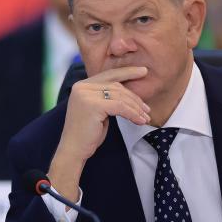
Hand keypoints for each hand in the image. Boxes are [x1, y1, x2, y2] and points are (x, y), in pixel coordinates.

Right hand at [48, 67, 149, 198]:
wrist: (73, 150)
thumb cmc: (88, 134)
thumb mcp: (99, 111)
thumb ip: (108, 98)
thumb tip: (129, 93)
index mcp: (82, 85)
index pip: (109, 75)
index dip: (127, 72)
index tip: (144, 71)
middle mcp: (81, 86)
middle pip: (116, 86)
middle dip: (135, 98)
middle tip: (147, 109)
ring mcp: (85, 95)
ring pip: (120, 97)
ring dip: (136, 108)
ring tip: (146, 117)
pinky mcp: (92, 105)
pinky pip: (120, 107)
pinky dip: (132, 114)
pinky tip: (140, 121)